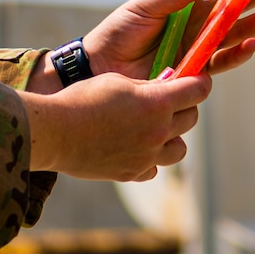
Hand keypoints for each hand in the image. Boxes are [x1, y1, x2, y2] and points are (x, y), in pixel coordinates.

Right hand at [20, 71, 212, 179]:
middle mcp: (158, 131)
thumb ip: (148, 85)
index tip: (196, 80)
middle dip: (184, 107)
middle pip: (191, 118)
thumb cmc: (83, 98)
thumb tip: (167, 85)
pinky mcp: (131, 173)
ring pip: (179, 149)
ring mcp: (146, 156)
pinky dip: (148, 159)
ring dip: (172, 137)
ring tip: (154, 129)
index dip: (199, 82)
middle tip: (169, 101)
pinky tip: (133, 148)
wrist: (55, 132)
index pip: (199, 90)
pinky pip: (153, 168)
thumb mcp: (118, 81)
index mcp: (158, 103)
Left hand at [75, 0, 254, 80]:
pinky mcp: (195, 69)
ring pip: (236, 30)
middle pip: (234, 2)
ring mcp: (198, 43)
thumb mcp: (143, 8)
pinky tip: (254, 44)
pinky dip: (239, 53)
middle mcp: (196, 20)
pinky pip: (222, 60)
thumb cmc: (118, 33)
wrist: (101, 70)